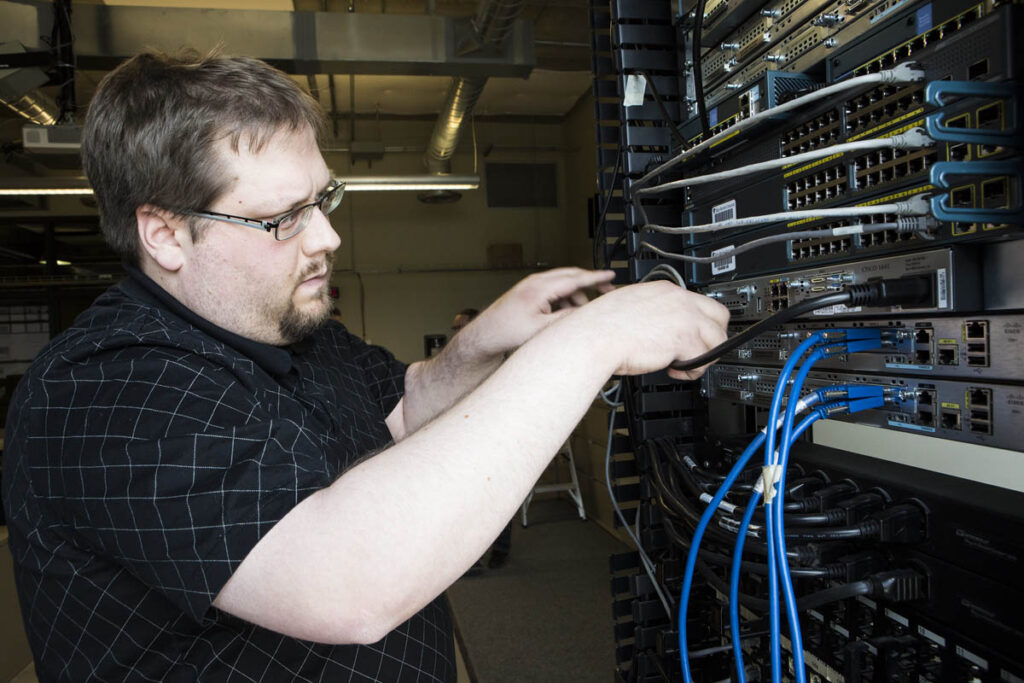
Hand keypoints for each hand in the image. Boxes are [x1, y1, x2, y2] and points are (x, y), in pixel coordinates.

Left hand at [466, 268, 616, 356]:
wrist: (486, 335)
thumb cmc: (506, 332)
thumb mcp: (542, 329)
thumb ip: (566, 319)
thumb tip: (585, 314)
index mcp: (539, 287)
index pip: (574, 278)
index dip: (595, 277)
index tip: (610, 274)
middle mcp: (535, 282)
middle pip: (571, 276)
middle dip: (590, 283)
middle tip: (607, 290)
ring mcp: (532, 285)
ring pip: (563, 284)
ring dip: (576, 295)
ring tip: (583, 312)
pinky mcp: (530, 292)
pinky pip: (554, 290)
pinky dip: (565, 299)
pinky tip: (567, 313)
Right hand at [581, 280, 729, 380]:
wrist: (595, 337)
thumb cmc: (601, 326)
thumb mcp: (630, 305)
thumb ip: (651, 311)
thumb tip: (658, 326)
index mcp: (664, 290)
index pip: (698, 302)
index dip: (697, 322)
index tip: (691, 334)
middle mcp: (679, 300)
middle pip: (719, 315)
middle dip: (713, 335)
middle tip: (699, 349)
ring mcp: (685, 318)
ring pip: (718, 338)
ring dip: (705, 356)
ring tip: (685, 364)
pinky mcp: (685, 340)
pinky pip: (704, 359)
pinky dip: (692, 370)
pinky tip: (674, 371)